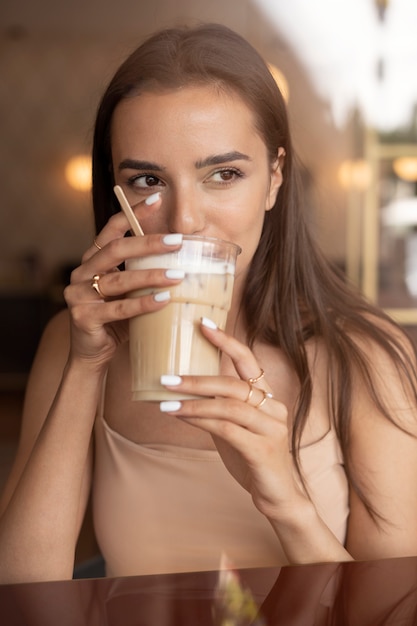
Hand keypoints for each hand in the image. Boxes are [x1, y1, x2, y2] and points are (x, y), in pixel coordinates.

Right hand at [63, 197, 183, 366]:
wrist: (93, 354)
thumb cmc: (117, 320)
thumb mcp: (130, 293)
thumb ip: (144, 275)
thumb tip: (186, 258)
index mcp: (92, 262)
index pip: (111, 231)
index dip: (132, 214)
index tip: (157, 198)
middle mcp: (81, 274)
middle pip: (115, 251)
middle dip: (148, 243)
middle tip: (178, 241)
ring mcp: (79, 295)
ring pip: (118, 280)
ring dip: (151, 275)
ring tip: (178, 275)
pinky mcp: (83, 317)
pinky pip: (117, 308)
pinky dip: (142, 303)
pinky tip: (164, 299)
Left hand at [160, 319, 306, 519]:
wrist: (279, 496)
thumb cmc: (254, 458)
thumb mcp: (237, 427)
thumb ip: (221, 407)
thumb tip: (186, 390)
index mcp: (268, 398)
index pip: (249, 361)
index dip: (227, 341)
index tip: (203, 324)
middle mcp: (273, 408)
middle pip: (234, 384)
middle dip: (197, 378)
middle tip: (167, 377)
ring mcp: (271, 429)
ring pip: (229, 405)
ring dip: (193, 402)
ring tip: (166, 400)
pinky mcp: (263, 450)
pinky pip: (227, 429)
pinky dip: (201, 421)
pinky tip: (180, 417)